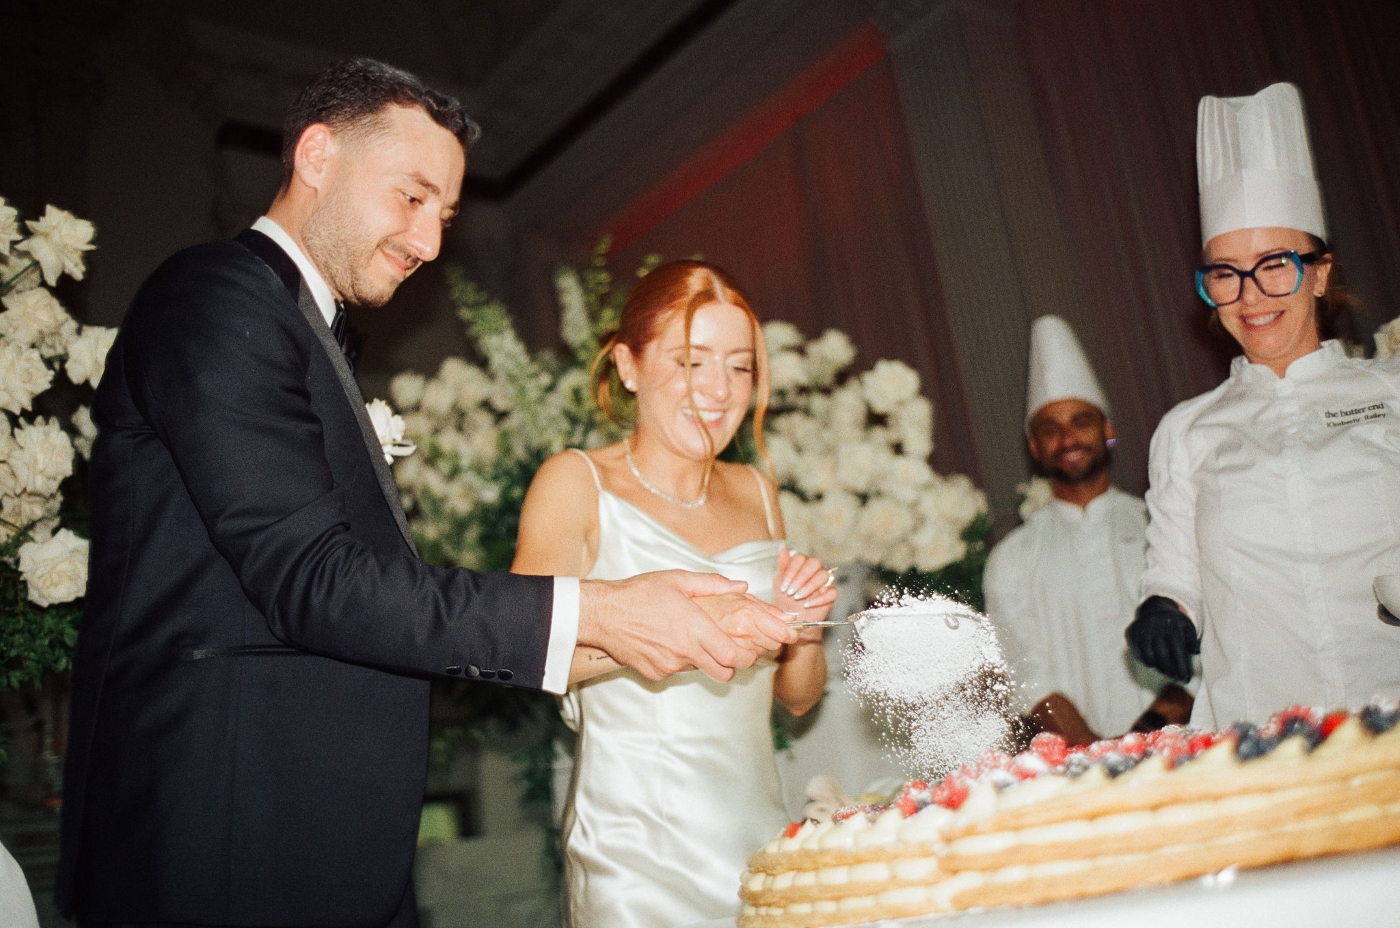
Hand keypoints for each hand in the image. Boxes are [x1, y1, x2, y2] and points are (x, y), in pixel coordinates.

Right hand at [577, 570, 791, 682]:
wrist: (602, 614)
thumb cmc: (639, 593)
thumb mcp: (677, 580)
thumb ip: (713, 584)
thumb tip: (741, 586)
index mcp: (695, 627)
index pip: (733, 656)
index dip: (746, 658)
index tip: (748, 652)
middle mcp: (685, 650)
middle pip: (723, 673)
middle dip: (730, 666)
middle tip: (726, 652)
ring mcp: (669, 665)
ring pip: (698, 670)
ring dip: (700, 659)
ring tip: (686, 638)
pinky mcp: (655, 673)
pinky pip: (675, 671)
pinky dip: (676, 660)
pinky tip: (664, 643)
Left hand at [774, 547, 838, 635]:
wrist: (792, 618)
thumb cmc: (785, 599)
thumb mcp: (779, 582)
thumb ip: (782, 565)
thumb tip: (782, 547)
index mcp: (802, 564)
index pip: (800, 558)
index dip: (791, 570)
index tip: (784, 585)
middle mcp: (814, 570)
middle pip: (814, 563)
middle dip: (801, 577)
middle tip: (791, 591)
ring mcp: (824, 581)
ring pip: (823, 575)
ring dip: (809, 587)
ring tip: (798, 597)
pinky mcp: (831, 594)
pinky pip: (832, 592)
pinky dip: (820, 599)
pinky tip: (808, 604)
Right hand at [1126, 596, 1198, 682]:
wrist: (1154, 608)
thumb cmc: (1174, 623)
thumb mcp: (1186, 626)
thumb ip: (1192, 639)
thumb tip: (1195, 652)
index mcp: (1172, 624)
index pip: (1178, 650)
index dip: (1182, 666)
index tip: (1186, 679)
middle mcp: (1156, 626)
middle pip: (1163, 654)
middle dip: (1171, 669)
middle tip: (1176, 679)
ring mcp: (1142, 629)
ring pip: (1149, 655)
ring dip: (1158, 667)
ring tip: (1167, 673)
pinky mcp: (1132, 632)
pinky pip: (1138, 652)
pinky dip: (1146, 661)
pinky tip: (1154, 665)